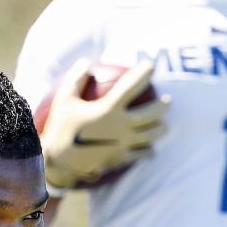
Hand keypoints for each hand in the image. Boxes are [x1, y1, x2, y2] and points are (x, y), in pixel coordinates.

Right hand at [41, 59, 168, 191]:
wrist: (58, 164)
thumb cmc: (60, 129)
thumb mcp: (64, 100)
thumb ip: (76, 78)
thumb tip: (87, 62)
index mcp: (109, 108)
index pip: (132, 86)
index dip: (144, 73)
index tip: (151, 66)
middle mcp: (121, 125)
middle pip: (151, 113)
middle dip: (163, 106)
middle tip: (168, 101)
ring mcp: (123, 143)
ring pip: (151, 135)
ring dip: (160, 129)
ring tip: (164, 125)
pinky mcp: (120, 158)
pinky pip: (140, 154)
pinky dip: (148, 151)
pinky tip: (151, 151)